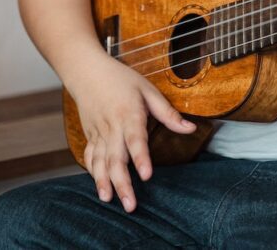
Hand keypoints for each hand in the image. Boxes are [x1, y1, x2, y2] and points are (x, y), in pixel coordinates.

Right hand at [70, 56, 196, 212]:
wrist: (86, 70)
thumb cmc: (120, 78)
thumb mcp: (147, 90)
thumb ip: (168, 112)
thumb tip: (190, 129)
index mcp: (128, 113)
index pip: (135, 139)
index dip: (141, 158)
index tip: (147, 175)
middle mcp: (111, 126)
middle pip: (115, 158)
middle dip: (122, 183)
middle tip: (130, 205)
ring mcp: (98, 132)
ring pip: (99, 161)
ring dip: (103, 182)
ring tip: (109, 200)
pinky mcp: (89, 135)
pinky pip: (90, 157)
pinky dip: (93, 172)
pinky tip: (100, 187)